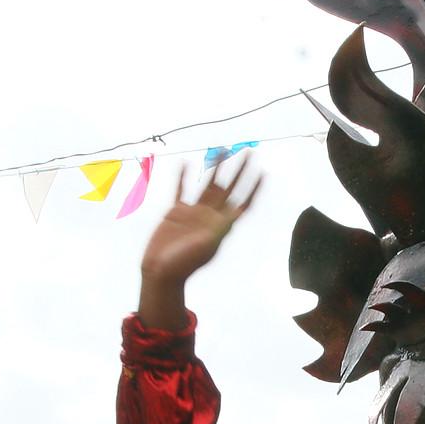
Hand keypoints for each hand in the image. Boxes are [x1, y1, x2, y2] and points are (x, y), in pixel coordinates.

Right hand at [138, 157, 259, 328]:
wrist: (162, 272)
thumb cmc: (185, 263)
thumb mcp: (206, 245)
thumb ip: (218, 228)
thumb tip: (233, 213)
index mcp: (221, 225)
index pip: (243, 202)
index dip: (254, 188)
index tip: (263, 172)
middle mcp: (210, 216)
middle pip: (229, 188)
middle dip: (239, 172)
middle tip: (248, 153)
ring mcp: (193, 213)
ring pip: (207, 185)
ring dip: (215, 169)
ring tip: (220, 151)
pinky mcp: (175, 212)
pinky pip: (181, 190)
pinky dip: (183, 177)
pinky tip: (185, 163)